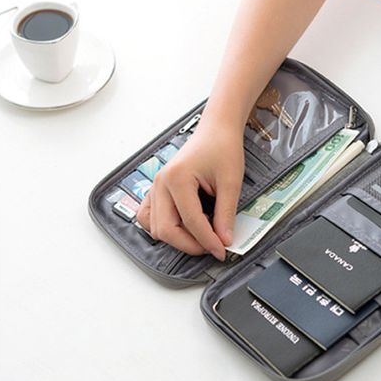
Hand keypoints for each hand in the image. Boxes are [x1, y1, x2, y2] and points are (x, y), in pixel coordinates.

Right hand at [136, 119, 243, 259]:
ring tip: (200, 236)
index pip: (191, 221)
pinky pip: (150, 216)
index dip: (208, 241)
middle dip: (189, 244)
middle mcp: (161, 183)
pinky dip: (164, 227)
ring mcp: (155, 186)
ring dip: (176, 238)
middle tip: (212, 247)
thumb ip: (226, 214)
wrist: (217, 130)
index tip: (222, 251)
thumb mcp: (231, 182)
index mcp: (177, 178)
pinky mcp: (157, 189)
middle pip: (166, 229)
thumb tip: (224, 240)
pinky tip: (184, 227)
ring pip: (154, 227)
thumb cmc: (223, 148)